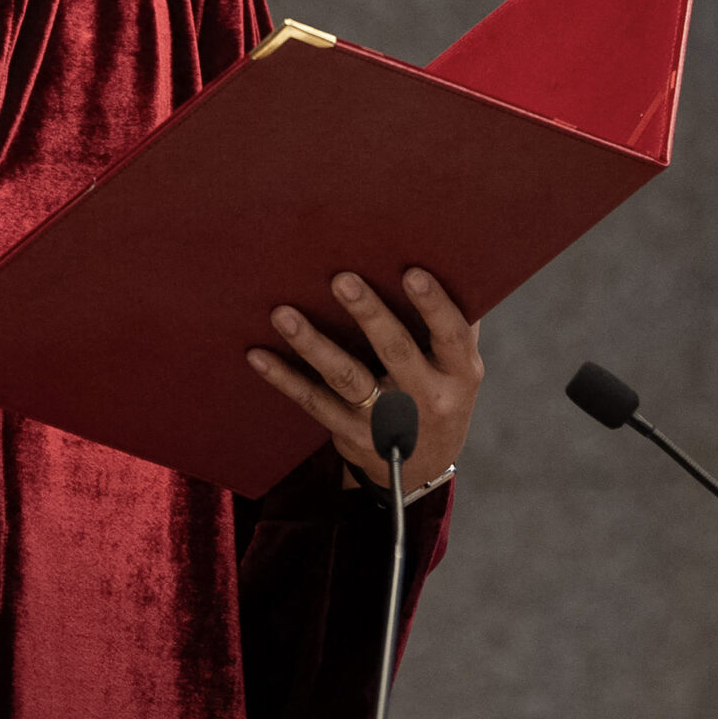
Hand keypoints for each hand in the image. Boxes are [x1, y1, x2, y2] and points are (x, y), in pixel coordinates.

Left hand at [247, 268, 483, 494]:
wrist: (423, 464)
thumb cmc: (437, 389)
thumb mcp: (456, 365)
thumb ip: (449, 321)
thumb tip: (439, 254)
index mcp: (460, 372)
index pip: (451, 335)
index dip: (433, 305)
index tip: (411, 272)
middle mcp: (427, 398)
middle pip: (396, 352)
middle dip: (369, 315)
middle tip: (340, 280)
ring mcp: (387, 420)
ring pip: (347, 378)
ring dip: (313, 345)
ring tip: (282, 314)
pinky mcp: (351, 434)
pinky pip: (313, 402)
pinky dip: (284, 377)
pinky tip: (257, 354)